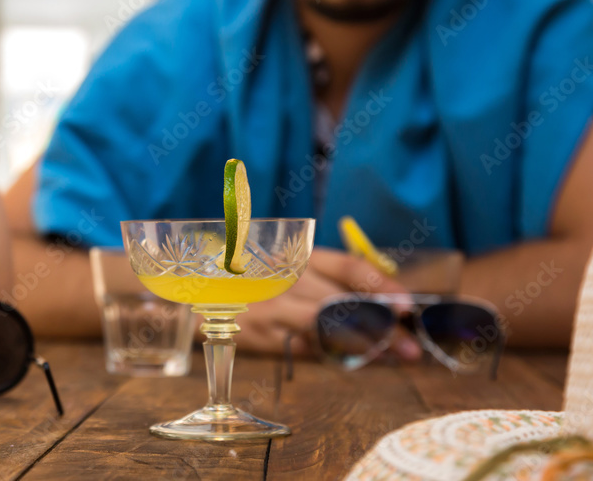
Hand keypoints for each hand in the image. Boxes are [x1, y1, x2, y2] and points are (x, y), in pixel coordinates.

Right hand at [234, 247, 421, 360]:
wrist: (205, 294)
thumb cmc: (260, 280)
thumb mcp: (294, 267)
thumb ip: (332, 280)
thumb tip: (385, 303)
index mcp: (302, 255)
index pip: (350, 267)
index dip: (382, 286)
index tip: (407, 306)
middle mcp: (290, 277)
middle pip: (346, 302)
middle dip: (383, 327)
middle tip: (411, 347)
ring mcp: (276, 305)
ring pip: (328, 327)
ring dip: (364, 345)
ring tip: (391, 358)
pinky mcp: (265, 333)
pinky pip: (307, 347)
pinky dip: (334, 355)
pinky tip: (353, 361)